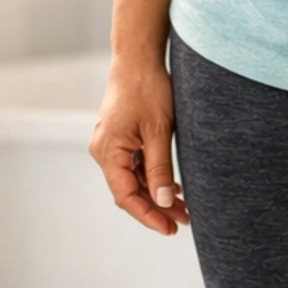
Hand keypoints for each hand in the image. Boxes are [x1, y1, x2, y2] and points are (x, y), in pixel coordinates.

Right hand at [90, 55, 188, 235]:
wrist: (137, 59)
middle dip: (156, 207)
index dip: (148, 215)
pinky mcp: (119, 139)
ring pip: (132, 180)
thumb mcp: (158, 131)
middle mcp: (103, 150)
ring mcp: (110, 145)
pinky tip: (173, 186)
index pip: (125, 196)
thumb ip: (160, 168)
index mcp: (108, 151)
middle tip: (183, 222)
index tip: (169, 229)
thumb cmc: (148, 89)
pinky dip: (151, 178)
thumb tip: (165, 202)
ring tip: (184, 208)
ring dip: (155, 194)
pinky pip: (133, 166)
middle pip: (128, 190)